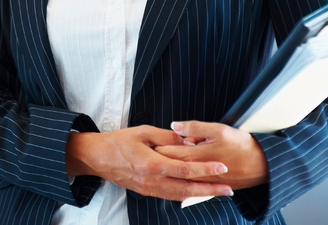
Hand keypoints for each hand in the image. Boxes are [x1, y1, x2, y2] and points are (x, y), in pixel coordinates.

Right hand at [65, 126, 233, 201]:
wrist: (97, 157)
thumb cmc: (118, 141)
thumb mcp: (143, 132)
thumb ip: (166, 137)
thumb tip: (187, 141)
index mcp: (152, 164)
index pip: (185, 169)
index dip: (206, 169)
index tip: (223, 168)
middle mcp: (152, 181)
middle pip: (187, 188)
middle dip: (211, 189)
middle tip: (229, 189)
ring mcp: (149, 189)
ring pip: (180, 195)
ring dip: (201, 194)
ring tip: (219, 192)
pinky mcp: (146, 192)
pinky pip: (170, 196)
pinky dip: (186, 195)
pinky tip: (196, 193)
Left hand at [155, 121, 267, 189]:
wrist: (264, 166)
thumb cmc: (243, 147)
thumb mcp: (219, 130)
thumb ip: (194, 127)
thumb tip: (174, 126)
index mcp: (193, 157)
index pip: (165, 153)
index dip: (156, 146)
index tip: (149, 140)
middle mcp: (194, 172)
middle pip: (168, 165)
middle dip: (159, 157)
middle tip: (152, 148)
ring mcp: (201, 181)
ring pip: (178, 175)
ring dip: (170, 167)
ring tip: (164, 159)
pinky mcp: (209, 186)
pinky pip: (190, 183)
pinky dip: (183, 177)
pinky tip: (182, 171)